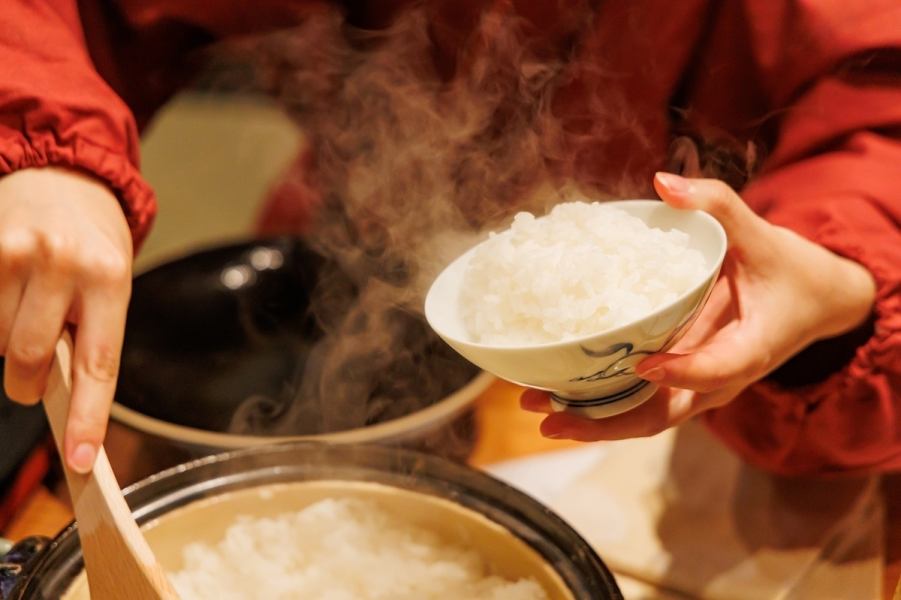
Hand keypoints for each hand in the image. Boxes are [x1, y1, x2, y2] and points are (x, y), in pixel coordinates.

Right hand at [0, 168, 131, 472]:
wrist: (62, 175)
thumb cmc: (92, 241)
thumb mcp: (110, 283)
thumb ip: (88, 333)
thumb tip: (64, 400)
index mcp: (110, 277)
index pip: (99, 364)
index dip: (89, 418)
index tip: (83, 460)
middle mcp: (62, 261)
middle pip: (30, 359)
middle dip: (31, 382)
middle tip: (35, 375)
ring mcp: (12, 251)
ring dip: (6, 343)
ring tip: (25, 310)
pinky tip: (6, 303)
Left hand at [522, 172, 876, 440]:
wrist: (814, 304)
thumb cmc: (790, 273)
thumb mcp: (762, 236)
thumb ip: (718, 205)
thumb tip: (664, 181)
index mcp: (752, 349)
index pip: (718, 369)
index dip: (683, 370)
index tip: (645, 365)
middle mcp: (720, 379)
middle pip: (663, 415)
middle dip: (606, 421)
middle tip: (552, 413)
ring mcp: (697, 386)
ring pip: (644, 417)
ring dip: (592, 419)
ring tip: (538, 408)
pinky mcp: (681, 381)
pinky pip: (639, 401)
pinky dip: (599, 402)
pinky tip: (554, 391)